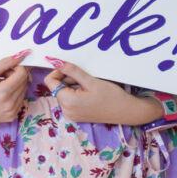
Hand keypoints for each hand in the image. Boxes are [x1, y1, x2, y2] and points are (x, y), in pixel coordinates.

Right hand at [0, 49, 31, 125]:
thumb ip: (3, 64)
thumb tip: (20, 56)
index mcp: (2, 92)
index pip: (22, 74)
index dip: (16, 67)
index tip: (6, 68)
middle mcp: (10, 104)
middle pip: (24, 82)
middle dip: (15, 76)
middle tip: (1, 77)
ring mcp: (12, 111)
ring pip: (24, 91)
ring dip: (15, 85)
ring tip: (0, 86)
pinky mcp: (12, 116)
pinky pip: (20, 100)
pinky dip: (14, 95)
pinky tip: (1, 96)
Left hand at [43, 58, 158, 125]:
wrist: (127, 111)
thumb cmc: (112, 96)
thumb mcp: (91, 81)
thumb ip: (72, 71)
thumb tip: (55, 61)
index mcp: (67, 101)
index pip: (50, 82)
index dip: (58, 72)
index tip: (70, 68)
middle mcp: (66, 110)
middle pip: (58, 88)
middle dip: (68, 80)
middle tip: (86, 78)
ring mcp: (71, 115)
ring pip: (64, 93)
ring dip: (73, 86)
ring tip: (90, 87)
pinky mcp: (76, 116)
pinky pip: (70, 101)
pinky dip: (77, 94)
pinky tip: (90, 94)